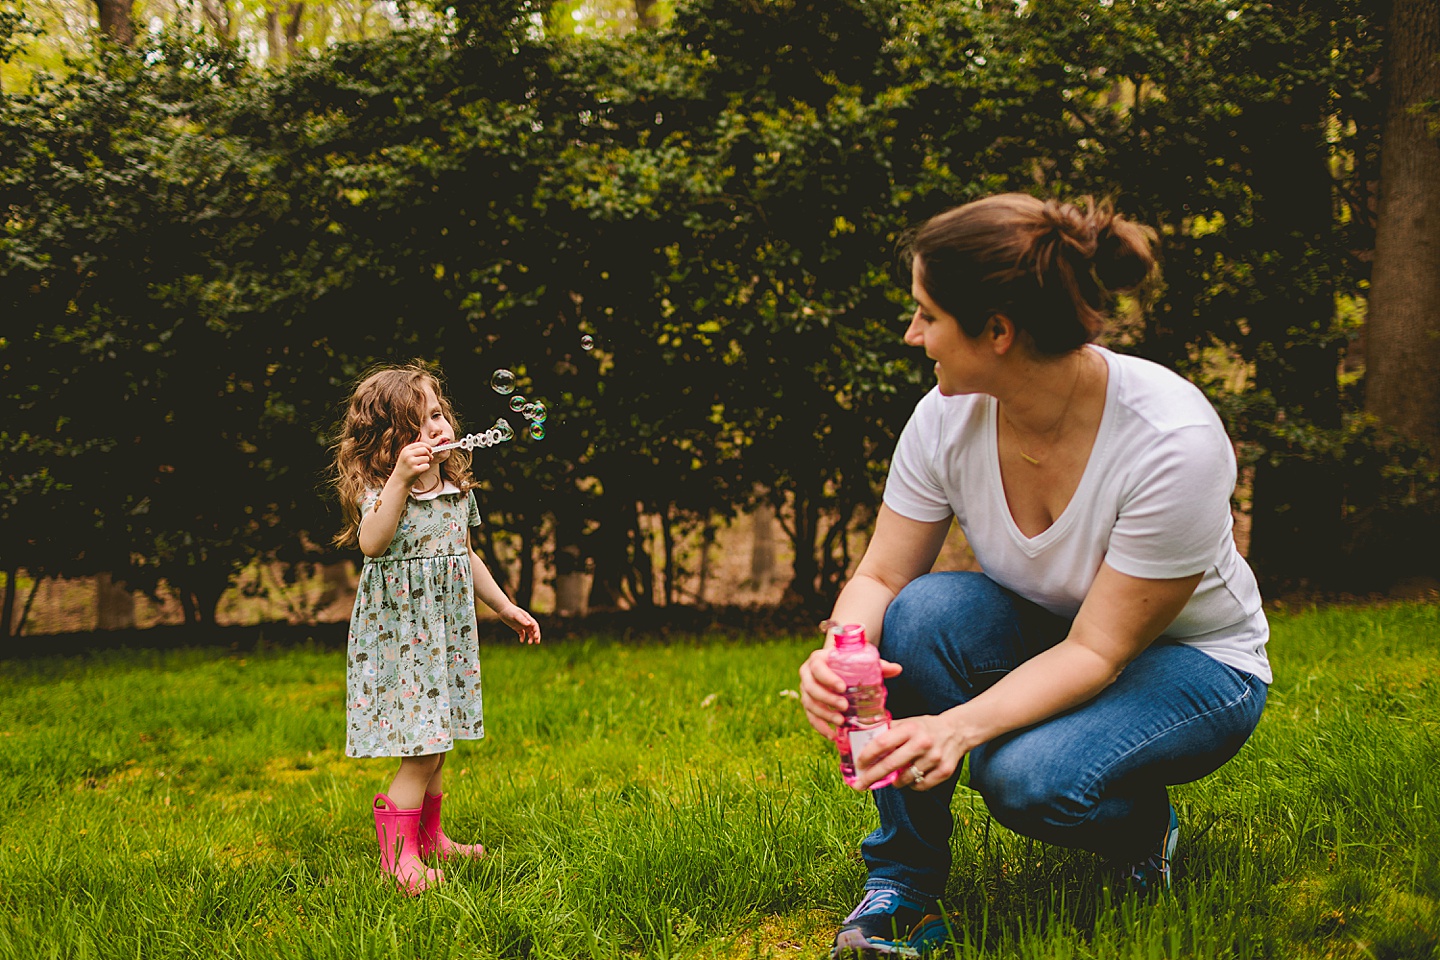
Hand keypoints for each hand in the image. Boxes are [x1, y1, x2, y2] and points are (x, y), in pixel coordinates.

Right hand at [390, 438, 433, 485]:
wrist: (398, 481)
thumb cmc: (405, 468)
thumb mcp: (406, 456)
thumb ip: (415, 451)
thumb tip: (429, 449)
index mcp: (405, 450)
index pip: (420, 444)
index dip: (427, 446)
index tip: (430, 450)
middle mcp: (407, 455)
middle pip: (424, 450)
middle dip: (429, 454)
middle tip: (430, 458)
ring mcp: (411, 462)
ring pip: (426, 458)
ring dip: (426, 462)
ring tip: (419, 466)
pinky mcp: (415, 470)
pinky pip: (427, 466)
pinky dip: (425, 468)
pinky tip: (419, 471)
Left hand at [500, 604, 540, 644]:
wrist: (503, 609)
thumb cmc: (510, 610)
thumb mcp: (516, 615)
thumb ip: (522, 619)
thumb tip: (529, 624)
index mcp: (528, 618)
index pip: (535, 625)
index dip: (537, 631)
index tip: (536, 637)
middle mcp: (526, 622)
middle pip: (534, 630)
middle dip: (536, 636)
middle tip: (537, 642)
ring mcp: (522, 625)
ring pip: (529, 633)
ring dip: (530, 638)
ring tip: (529, 643)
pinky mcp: (517, 628)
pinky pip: (522, 634)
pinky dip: (522, 638)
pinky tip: (521, 641)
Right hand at [797, 643, 901, 738]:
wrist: (835, 667)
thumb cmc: (850, 664)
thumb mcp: (862, 662)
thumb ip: (879, 665)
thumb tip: (898, 669)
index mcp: (818, 659)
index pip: (818, 668)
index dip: (828, 678)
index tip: (842, 687)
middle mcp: (807, 674)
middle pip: (811, 688)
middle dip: (827, 699)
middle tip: (844, 707)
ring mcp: (805, 690)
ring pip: (809, 704)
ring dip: (824, 714)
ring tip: (841, 722)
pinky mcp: (808, 704)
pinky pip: (810, 717)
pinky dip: (820, 727)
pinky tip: (832, 735)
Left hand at [852, 713, 968, 791]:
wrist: (957, 731)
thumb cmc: (925, 728)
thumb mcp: (908, 722)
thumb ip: (888, 731)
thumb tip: (862, 742)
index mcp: (911, 728)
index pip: (883, 743)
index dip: (867, 755)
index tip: (858, 765)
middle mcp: (923, 743)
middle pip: (890, 764)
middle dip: (871, 777)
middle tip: (859, 785)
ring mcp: (934, 758)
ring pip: (905, 779)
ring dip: (895, 781)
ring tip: (895, 776)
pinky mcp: (944, 771)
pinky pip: (920, 786)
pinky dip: (912, 785)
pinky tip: (912, 777)